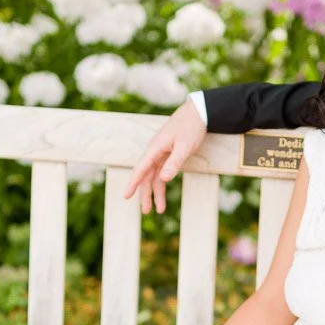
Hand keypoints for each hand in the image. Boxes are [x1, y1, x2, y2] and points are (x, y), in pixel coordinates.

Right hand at [124, 99, 206, 213]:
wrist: (198, 113)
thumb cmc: (191, 128)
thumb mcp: (184, 146)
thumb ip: (174, 163)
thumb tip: (163, 179)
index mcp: (155, 149)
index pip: (141, 169)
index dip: (133, 183)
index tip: (126, 196)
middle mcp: (154, 152)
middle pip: (146, 176)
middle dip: (145, 194)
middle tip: (146, 211)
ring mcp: (160, 154)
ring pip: (154, 177)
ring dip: (155, 193)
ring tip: (159, 210)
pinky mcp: (167, 155)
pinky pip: (161, 173)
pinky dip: (162, 184)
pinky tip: (162, 196)